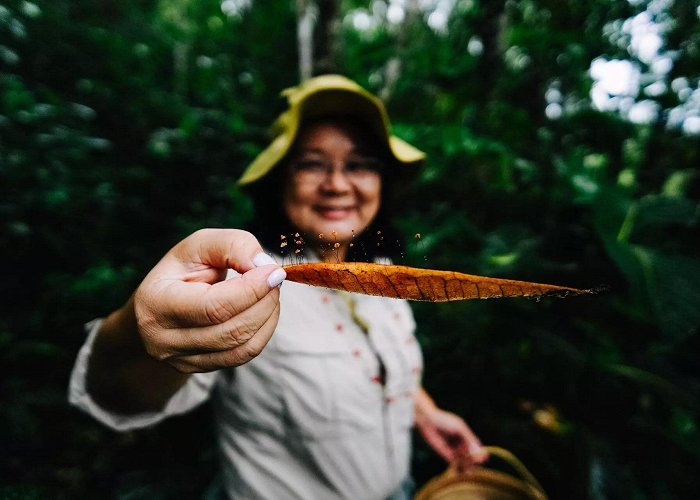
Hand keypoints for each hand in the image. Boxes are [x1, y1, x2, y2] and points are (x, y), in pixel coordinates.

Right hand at [133, 228, 284, 372]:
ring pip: (242, 347)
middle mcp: (164, 339)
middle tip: (275, 277)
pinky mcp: (200, 367)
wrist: (160, 302)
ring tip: (270, 291)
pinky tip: (265, 310)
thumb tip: (263, 264)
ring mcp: (181, 359)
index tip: (274, 271)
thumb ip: (232, 245)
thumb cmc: (182, 270)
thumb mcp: (199, 245)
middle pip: (232, 330)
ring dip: (268, 316)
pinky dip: (264, 331)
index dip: (251, 290)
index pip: (213, 307)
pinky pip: (244, 356)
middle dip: (264, 301)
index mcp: (157, 303)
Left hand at [415, 389, 487, 470]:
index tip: (483, 459)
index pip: (475, 447)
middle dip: (473, 461)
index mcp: (466, 435)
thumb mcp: (460, 428)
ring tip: (468, 471)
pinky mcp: (446, 454)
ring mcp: (454, 448)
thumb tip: (478, 450)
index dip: (479, 453)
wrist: (429, 422)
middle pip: (470, 454)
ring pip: (463, 459)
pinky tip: (461, 470)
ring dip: (466, 466)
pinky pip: (454, 462)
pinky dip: (458, 467)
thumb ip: (469, 439)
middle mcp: (461, 443)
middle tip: (474, 465)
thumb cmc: (445, 421)